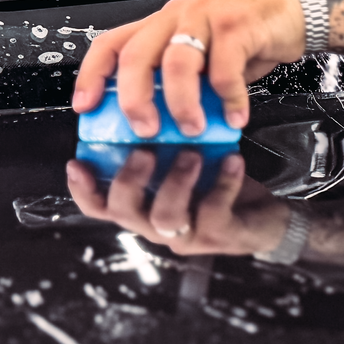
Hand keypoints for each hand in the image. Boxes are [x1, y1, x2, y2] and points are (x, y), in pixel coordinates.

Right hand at [63, 149, 292, 256]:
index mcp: (144, 207)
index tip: (77, 163)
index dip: (83, 190)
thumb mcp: (186, 162)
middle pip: (124, 213)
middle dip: (128, 180)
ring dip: (175, 181)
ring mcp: (187, 235)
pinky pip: (213, 213)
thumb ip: (162, 147)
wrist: (266, 217)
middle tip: (144, 151)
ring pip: (166, 218)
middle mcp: (157, 225)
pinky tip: (231, 160)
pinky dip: (222, 183)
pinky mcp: (219, 236)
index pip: (101, 207)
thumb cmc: (219, 184)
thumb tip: (146, 106)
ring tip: (191, 152)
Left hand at [72, 0, 304, 133]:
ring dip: (182, 103)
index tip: (85, 107)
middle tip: (145, 130)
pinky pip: (224, 69)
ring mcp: (206, 17)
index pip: (112, 43)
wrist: (291, 13)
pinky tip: (234, 115)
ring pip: (178, 63)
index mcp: (161, 25)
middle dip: (134, 99)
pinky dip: (228, 99)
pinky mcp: (237, 25)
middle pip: (137, 56)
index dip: (92, 75)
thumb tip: (160, 125)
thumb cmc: (244, 38)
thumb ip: (180, 83)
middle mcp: (177, 17)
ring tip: (193, 128)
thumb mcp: (203, 58)